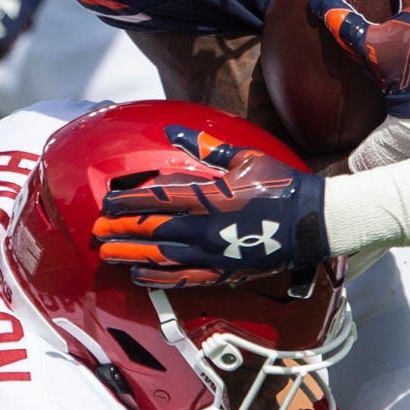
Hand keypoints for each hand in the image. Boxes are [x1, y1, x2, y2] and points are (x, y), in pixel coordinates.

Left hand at [92, 125, 328, 286]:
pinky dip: (157, 278)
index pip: (157, 200)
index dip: (127, 201)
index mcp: (210, 198)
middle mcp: (207, 229)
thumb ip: (207, 146)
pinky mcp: (223, 273)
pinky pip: (183, 279)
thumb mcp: (244, 158)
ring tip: (108, 255)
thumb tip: (174, 130)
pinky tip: (140, 276)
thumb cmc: (280, 185)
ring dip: (131, 256)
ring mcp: (214, 255)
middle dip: (120, 231)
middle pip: (151, 231)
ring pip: (161, 258)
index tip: (106, 202)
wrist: (313, 222)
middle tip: (97, 232)